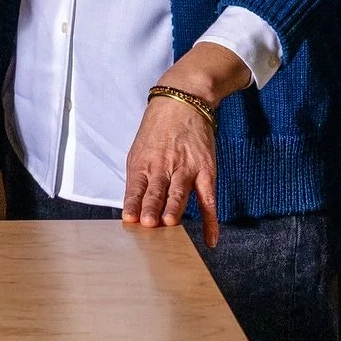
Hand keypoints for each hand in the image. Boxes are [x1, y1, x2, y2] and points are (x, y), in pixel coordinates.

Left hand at [121, 41, 249, 248]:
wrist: (182, 102)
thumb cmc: (157, 130)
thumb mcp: (140, 149)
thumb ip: (138, 178)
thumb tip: (133, 208)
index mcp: (142, 162)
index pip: (135, 187)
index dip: (132, 204)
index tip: (129, 220)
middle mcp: (163, 166)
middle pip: (156, 190)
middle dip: (151, 206)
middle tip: (148, 223)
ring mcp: (185, 168)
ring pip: (179, 193)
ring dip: (174, 209)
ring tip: (170, 224)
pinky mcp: (205, 171)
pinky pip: (208, 200)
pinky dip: (210, 221)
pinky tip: (210, 239)